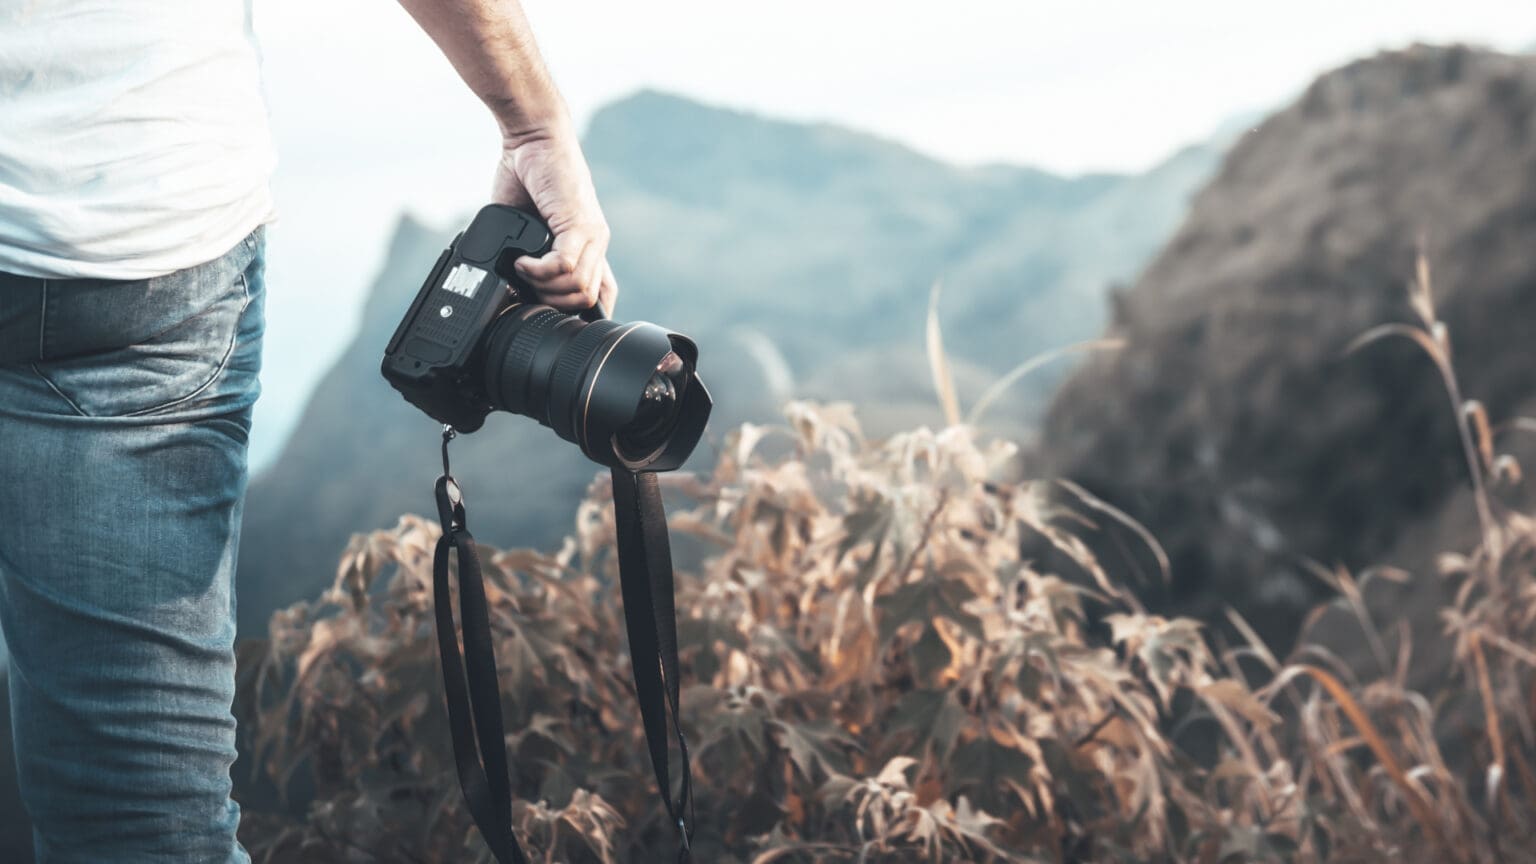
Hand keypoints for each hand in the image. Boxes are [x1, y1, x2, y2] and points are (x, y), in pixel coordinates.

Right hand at [491, 130, 617, 314]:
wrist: (532, 137)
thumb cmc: (525, 176)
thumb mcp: (526, 226)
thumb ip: (529, 254)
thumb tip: (512, 287)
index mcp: (586, 245)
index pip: (602, 294)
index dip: (580, 313)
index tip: (551, 314)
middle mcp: (596, 243)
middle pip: (586, 300)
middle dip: (551, 303)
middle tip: (526, 284)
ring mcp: (592, 234)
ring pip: (578, 288)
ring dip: (542, 287)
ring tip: (522, 268)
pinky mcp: (580, 224)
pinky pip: (565, 266)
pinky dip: (538, 270)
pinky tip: (523, 260)